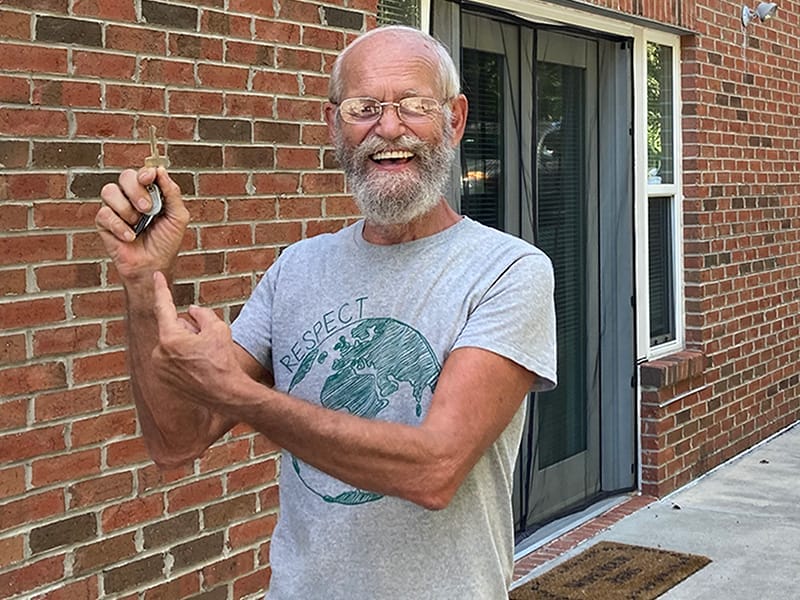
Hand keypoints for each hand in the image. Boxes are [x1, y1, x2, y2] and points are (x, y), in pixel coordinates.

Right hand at [95, 167, 189, 282]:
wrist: (153, 265)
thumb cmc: (166, 242)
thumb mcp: (178, 217)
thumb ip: (172, 193)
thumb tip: (160, 170)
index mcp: (150, 192)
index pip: (143, 173)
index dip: (144, 172)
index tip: (149, 178)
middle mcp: (131, 197)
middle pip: (125, 176)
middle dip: (136, 191)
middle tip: (147, 209)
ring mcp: (116, 208)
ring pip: (109, 191)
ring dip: (126, 209)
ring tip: (138, 224)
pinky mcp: (104, 222)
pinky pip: (104, 213)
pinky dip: (119, 226)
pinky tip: (130, 237)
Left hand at [151, 272, 242, 410]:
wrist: (226, 393)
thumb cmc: (223, 361)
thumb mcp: (218, 329)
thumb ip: (202, 314)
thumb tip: (191, 311)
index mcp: (170, 338)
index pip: (164, 307)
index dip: (161, 289)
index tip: (156, 276)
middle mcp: (159, 354)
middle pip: (174, 328)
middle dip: (189, 329)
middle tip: (208, 341)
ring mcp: (160, 368)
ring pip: (173, 344)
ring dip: (187, 344)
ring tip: (206, 357)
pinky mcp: (164, 380)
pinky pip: (172, 359)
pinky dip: (184, 358)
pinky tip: (200, 367)